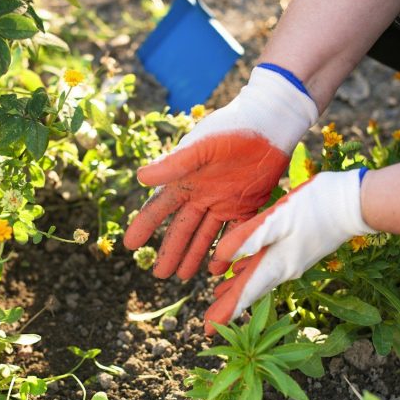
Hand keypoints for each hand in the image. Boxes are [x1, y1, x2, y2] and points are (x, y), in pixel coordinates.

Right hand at [123, 66, 317, 279]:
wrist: (270, 122)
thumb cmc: (232, 128)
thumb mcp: (201, 146)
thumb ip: (173, 165)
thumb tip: (140, 178)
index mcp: (185, 180)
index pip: (159, 208)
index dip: (144, 226)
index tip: (129, 245)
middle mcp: (201, 194)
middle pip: (182, 229)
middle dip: (171, 251)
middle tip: (160, 275)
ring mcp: (224, 202)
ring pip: (205, 236)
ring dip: (194, 255)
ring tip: (184, 277)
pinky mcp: (247, 205)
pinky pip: (234, 233)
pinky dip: (227, 251)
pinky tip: (218, 268)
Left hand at [203, 169, 375, 333]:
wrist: (354, 203)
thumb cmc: (316, 207)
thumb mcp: (278, 218)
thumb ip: (250, 237)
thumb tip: (221, 257)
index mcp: (276, 264)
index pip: (245, 294)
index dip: (225, 311)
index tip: (207, 330)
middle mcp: (283, 269)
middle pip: (250, 292)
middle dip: (227, 307)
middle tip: (207, 325)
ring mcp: (291, 261)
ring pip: (257, 279)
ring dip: (237, 290)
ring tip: (217, 296)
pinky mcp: (297, 250)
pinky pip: (267, 267)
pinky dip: (250, 271)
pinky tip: (240, 268)